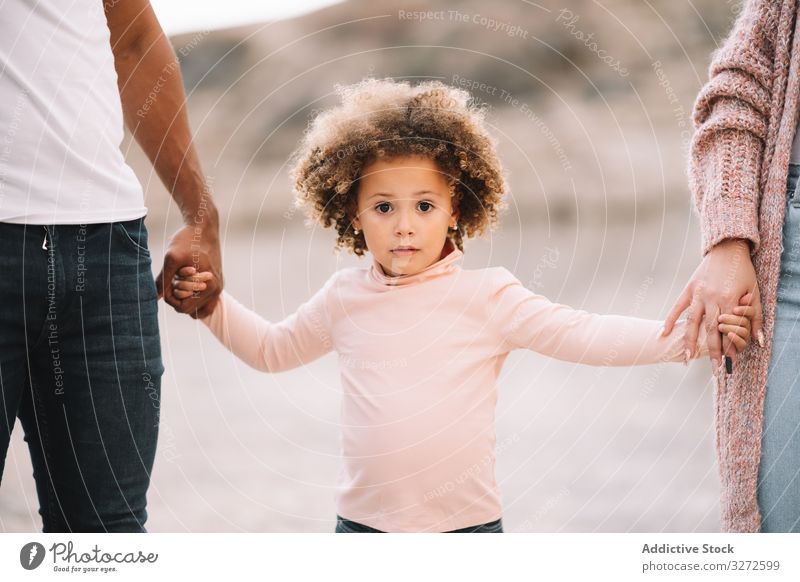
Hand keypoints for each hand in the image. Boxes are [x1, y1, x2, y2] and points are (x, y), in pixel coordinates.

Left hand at [156, 223, 222, 318]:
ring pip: (200, 308)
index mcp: (209, 286)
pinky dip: (194, 295)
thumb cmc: (188, 240)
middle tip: (174, 280)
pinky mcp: (216, 280)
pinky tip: (186, 281)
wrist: (204, 225)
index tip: (166, 282)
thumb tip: (155, 297)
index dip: (170, 298)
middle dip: (179, 298)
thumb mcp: (171, 258)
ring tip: (181, 283)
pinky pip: (205, 299)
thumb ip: (162, 280)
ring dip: (187, 299)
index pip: (183, 308)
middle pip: (191, 310)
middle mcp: (217, 289)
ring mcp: (218, 286)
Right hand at [662, 238, 763, 371]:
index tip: (729, 362)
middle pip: (710, 329)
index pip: (728, 329)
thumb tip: (759, 341)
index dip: (729, 346)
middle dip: (712, 350)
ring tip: (687, 358)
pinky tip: (664, 333)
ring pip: (692, 322)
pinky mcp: (689, 289)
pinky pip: (677, 307)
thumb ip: (755, 317)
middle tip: (713, 367)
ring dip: (690, 341)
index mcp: (730, 299)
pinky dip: (670, 320)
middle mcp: (712, 298)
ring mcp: (698, 294)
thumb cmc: (743, 271)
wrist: (727, 249)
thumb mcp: (754, 293)